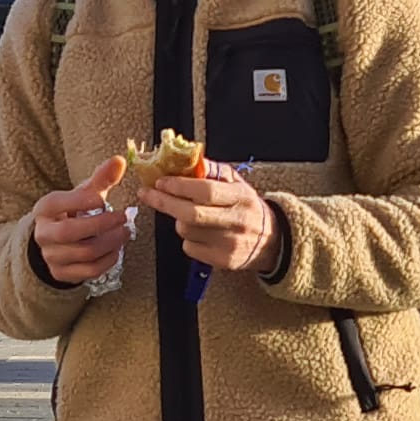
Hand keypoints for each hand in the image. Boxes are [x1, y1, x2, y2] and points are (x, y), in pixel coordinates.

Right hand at [30, 156, 132, 284]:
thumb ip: (101, 178)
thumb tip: (120, 160)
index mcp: (45, 209)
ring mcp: (51, 256)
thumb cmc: (73, 212)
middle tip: (124, 217)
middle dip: (103, 224)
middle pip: (71, 232)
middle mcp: (43, 233)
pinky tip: (116, 249)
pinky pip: (90, 270)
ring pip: (85, 252)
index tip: (103, 200)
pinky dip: (109, 259)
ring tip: (125, 232)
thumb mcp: (83, 193)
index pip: (59, 203)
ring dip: (111, 242)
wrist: (56, 242)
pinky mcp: (62, 273)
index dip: (83, 201)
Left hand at [139, 162, 281, 273]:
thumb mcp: (236, 183)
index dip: (179, 186)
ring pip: (186, 230)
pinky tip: (198, 233)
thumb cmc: (247, 206)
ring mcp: (230, 243)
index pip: (206, 191)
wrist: (272, 240)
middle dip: (164, 202)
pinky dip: (187, 239)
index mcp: (241, 196)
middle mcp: (237, 220)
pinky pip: (190, 248)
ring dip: (178, 220)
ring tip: (186, 214)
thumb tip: (185, 159)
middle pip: (191, 214)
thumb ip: (212, 170)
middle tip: (147, 194)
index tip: (161, 181)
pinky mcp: (223, 260)